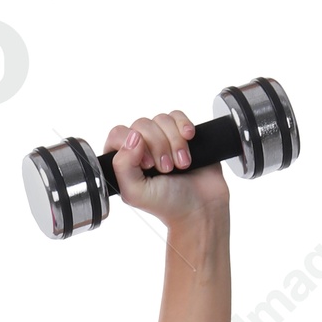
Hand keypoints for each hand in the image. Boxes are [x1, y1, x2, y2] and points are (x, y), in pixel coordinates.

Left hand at [106, 109, 229, 226]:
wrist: (202, 206)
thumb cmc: (169, 204)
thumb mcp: (136, 193)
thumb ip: (123, 166)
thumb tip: (132, 137)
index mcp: (124, 163)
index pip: (118, 135)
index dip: (133, 145)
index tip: (147, 164)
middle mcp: (140, 149)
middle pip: (141, 125)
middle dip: (158, 147)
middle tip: (166, 169)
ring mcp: (161, 140)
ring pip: (161, 120)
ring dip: (174, 142)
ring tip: (181, 164)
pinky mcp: (180, 134)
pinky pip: (177, 115)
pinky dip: (184, 126)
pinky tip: (189, 139)